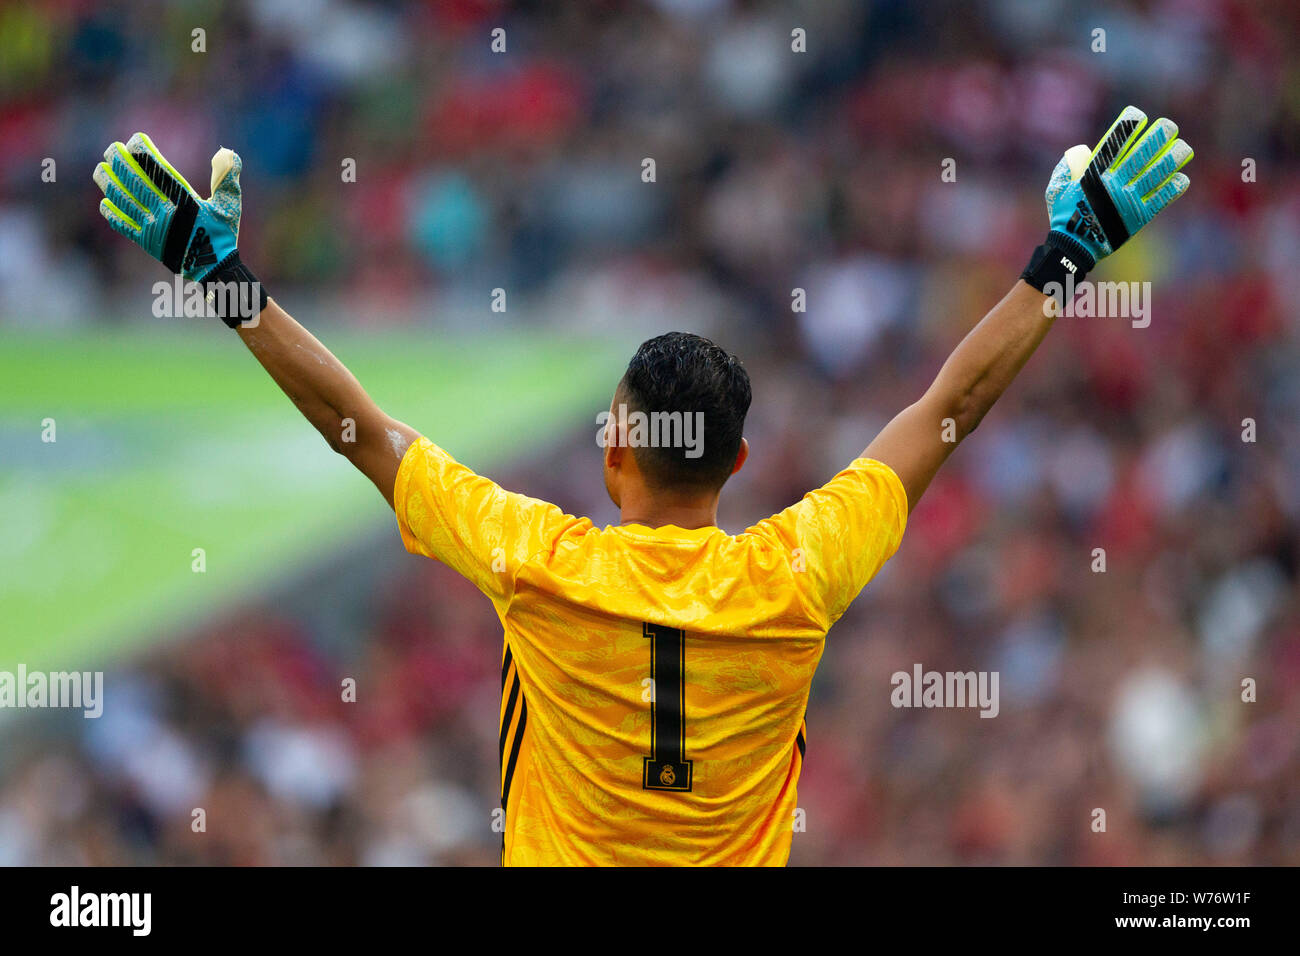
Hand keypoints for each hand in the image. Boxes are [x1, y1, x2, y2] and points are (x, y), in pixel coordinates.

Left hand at [94, 133, 264, 324]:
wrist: (214, 270)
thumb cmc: (222, 235)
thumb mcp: (230, 205)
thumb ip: (227, 178)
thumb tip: (225, 152)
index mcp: (184, 201)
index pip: (158, 170)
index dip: (144, 153)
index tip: (136, 140)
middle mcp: (165, 212)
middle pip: (136, 181)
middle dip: (121, 162)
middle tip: (111, 149)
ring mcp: (153, 228)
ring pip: (124, 200)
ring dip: (109, 184)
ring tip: (100, 169)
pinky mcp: (147, 242)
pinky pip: (124, 225)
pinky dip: (112, 214)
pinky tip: (105, 202)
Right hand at [1041, 106, 1192, 274]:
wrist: (1074, 247)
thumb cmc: (1064, 214)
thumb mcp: (1057, 187)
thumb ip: (1067, 166)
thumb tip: (1082, 151)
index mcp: (1094, 174)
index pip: (1114, 145)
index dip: (1127, 128)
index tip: (1138, 116)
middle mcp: (1113, 184)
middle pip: (1140, 155)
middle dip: (1156, 138)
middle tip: (1169, 126)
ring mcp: (1127, 200)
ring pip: (1154, 174)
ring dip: (1171, 160)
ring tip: (1184, 148)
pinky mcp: (1137, 217)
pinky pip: (1159, 199)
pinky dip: (1171, 189)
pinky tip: (1182, 178)